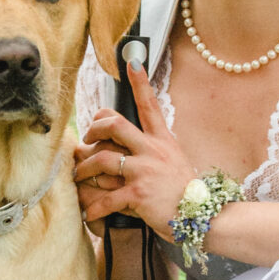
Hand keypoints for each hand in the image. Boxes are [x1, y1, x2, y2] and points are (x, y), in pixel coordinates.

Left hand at [72, 64, 194, 236]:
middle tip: (85, 142)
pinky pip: (106, 198)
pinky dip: (93, 208)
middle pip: (114, 125)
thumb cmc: (183, 192)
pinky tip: (88, 214)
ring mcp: (145, 171)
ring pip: (102, 159)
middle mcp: (153, 151)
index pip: (150, 106)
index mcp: (162, 141)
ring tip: (79, 178)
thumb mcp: (173, 161)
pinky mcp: (139, 193)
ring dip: (84, 170)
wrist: (200, 216)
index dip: (140, 83)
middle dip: (92, 130)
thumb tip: (126, 145)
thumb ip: (152, 150)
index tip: (133, 62)